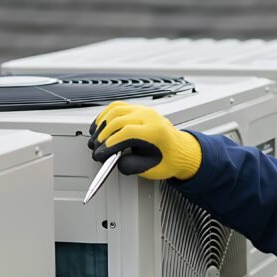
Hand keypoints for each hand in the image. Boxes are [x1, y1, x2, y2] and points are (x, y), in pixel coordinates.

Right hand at [88, 102, 202, 179]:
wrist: (181, 150)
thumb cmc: (170, 159)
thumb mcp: (152, 169)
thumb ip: (132, 166)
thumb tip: (115, 161)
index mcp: (156, 131)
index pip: (127, 133)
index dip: (111, 143)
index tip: (102, 153)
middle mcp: (150, 117)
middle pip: (118, 120)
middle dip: (103, 136)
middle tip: (96, 149)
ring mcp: (144, 110)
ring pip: (115, 110)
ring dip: (101, 124)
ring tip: (95, 138)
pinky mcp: (139, 109)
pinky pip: (118, 107)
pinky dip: (105, 115)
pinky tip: (100, 125)